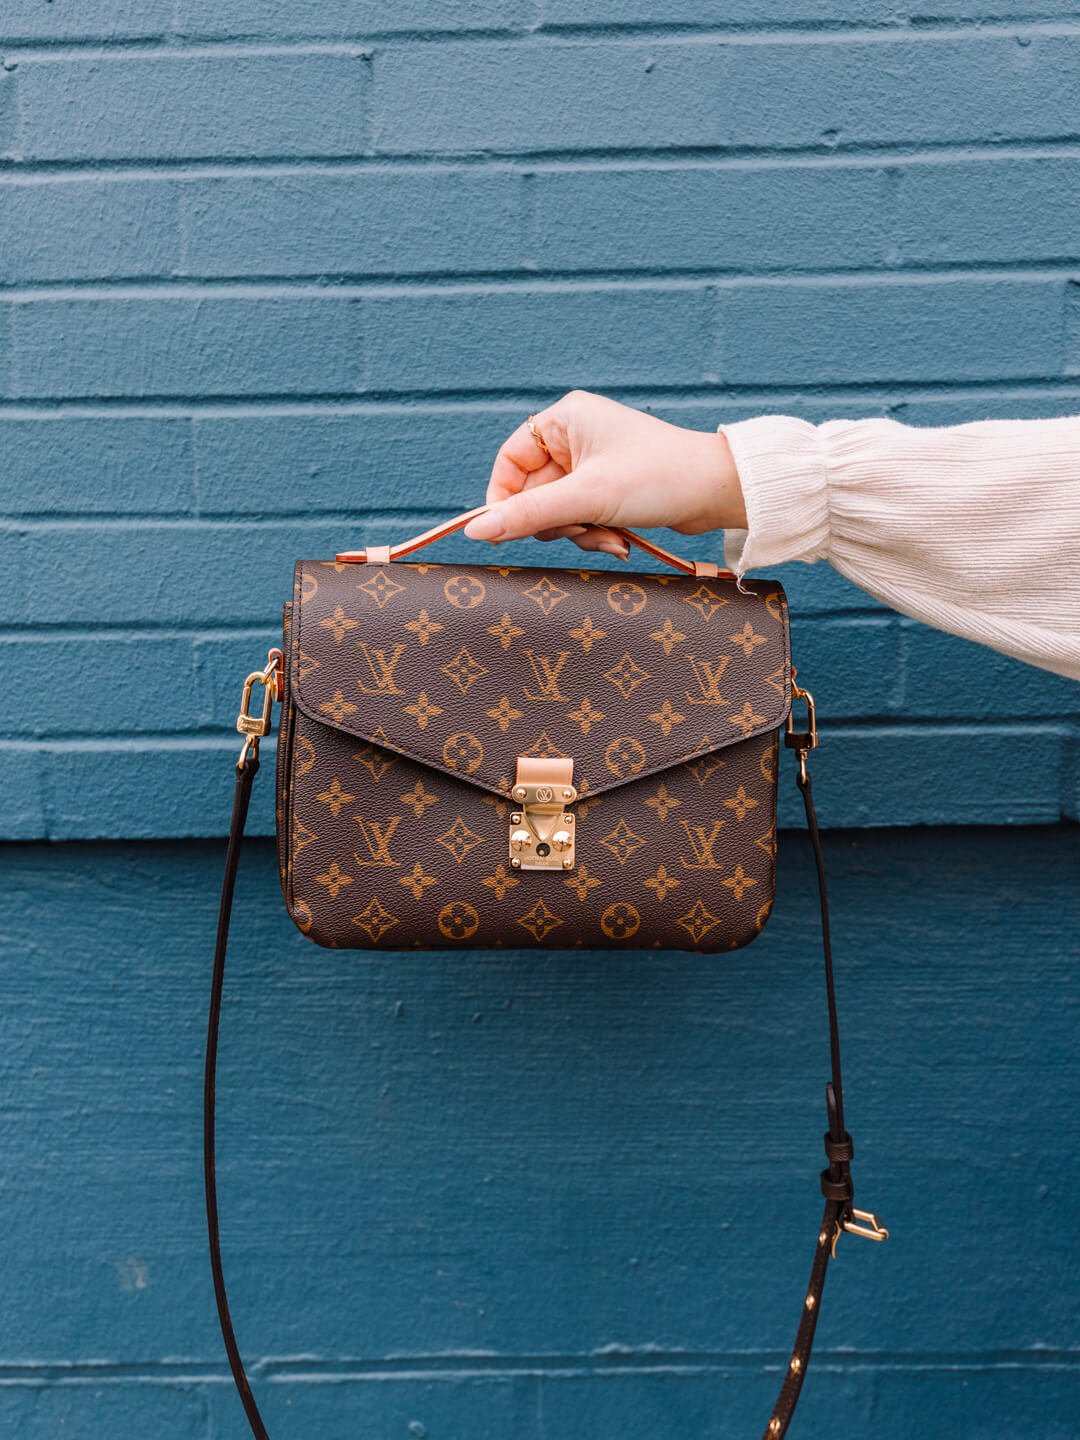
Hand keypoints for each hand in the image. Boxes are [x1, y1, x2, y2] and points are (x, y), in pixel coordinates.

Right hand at [464, 390, 745, 557]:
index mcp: (565, 420)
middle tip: (581, 529)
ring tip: (610, 537)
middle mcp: (575, 438)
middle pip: (532, 494)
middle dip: (556, 522)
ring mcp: (591, 466)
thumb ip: (529, 515)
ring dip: (578, 534)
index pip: (509, 463)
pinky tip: (620, 542)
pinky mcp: (608, 490)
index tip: (505, 531)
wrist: (718, 491)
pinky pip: (580, 520)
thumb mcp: (587, 498)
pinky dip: (595, 535)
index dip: (502, 500)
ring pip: (556, 513)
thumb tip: (475, 531)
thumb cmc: (658, 477)